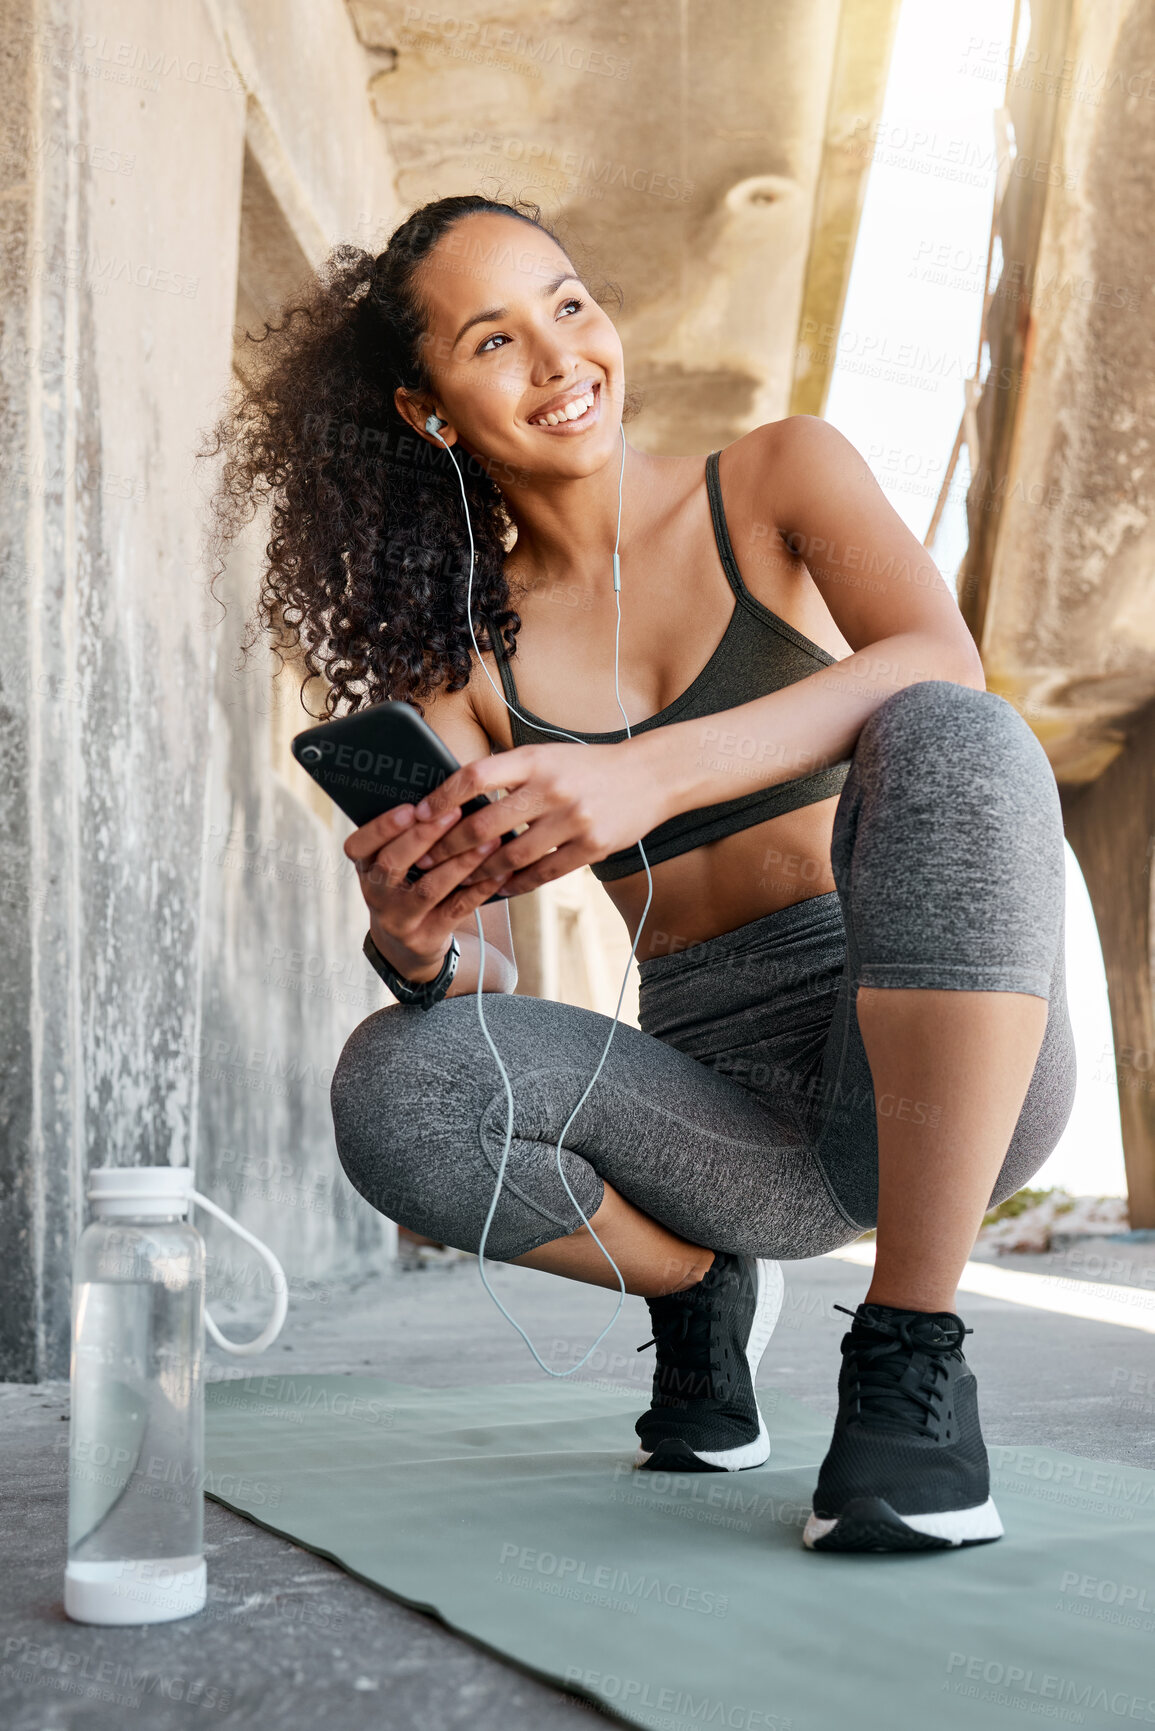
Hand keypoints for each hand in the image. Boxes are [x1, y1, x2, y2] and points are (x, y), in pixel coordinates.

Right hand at [343, 801, 513, 974]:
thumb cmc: (409, 883)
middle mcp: (375, 893)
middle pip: (392, 863)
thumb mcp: (397, 862)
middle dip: (425, 836)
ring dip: (461, 861)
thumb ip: (410, 834)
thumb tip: (448, 791)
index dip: (382, 827)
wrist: (407, 943)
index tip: (411, 808)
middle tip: (456, 812)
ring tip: (490, 839)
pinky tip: (500, 871)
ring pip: (429, 888)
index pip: (358, 845)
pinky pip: (456, 909)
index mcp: (365, 866)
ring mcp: (398, 918)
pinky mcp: (425, 936)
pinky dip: (480, 889)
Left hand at [404, 739, 669, 895]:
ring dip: (481, 872)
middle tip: (426, 860)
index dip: (443, 797)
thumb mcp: (549, 756)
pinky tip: (502, 888)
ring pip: (513, 855)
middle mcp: (552, 787)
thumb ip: (511, 774)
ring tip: (460, 880)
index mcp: (535, 758)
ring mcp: (573, 818)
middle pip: (487, 823)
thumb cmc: (589, 767)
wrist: (651, 775)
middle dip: (450, 846)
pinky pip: (545, 872)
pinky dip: (519, 883)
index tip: (419, 815)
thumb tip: (460, 796)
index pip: (476, 775)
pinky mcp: (592, 845)